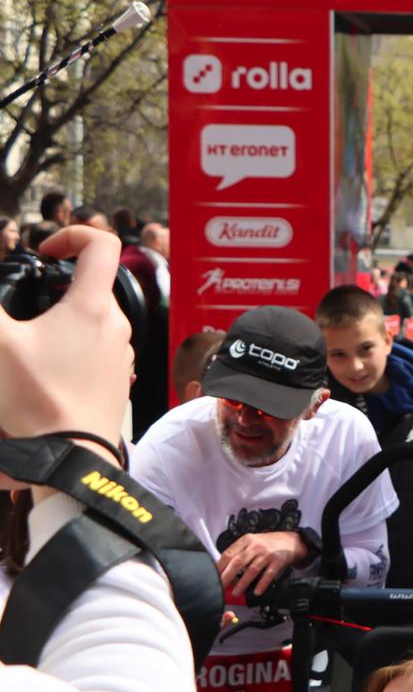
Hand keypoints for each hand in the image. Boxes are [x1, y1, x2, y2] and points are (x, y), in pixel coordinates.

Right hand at [0, 227, 131, 464]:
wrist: (71, 456)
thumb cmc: (38, 401)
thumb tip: (0, 303)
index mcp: (92, 307)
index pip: (101, 245)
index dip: (72, 235)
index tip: (44, 252)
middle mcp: (116, 326)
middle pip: (91, 286)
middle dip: (56, 289)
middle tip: (25, 307)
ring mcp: (121, 353)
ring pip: (93, 319)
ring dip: (63, 320)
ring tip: (31, 342)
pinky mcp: (117, 377)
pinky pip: (97, 348)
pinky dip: (73, 347)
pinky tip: (46, 368)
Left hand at [216, 531, 308, 605]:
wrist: (290, 541)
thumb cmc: (268, 544)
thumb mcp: (252, 542)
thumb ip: (238, 552)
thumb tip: (222, 568)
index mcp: (246, 540)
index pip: (229, 553)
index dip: (219, 566)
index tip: (213, 576)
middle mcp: (256, 546)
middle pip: (238, 562)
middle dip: (227, 576)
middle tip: (221, 586)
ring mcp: (267, 554)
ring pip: (252, 569)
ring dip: (243, 583)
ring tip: (236, 592)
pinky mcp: (278, 562)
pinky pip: (268, 574)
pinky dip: (262, 584)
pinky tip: (257, 591)